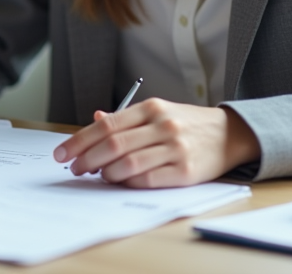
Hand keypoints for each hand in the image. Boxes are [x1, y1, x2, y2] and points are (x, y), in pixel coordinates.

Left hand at [52, 98, 259, 187]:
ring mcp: (175, 148)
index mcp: (151, 108)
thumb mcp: (157, 112)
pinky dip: (128, 183)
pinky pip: (148, 180)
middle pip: (113, 144)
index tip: (62, 153)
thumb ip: (127, 119)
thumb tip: (95, 120)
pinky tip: (121, 182)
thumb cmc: (187, 124)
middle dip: (87, 159)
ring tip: (98, 176)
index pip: (107, 125)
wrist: (229, 134)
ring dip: (106, 173)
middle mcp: (162, 125)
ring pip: (128, 164)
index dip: (80, 141)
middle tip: (74, 168)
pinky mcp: (185, 171)